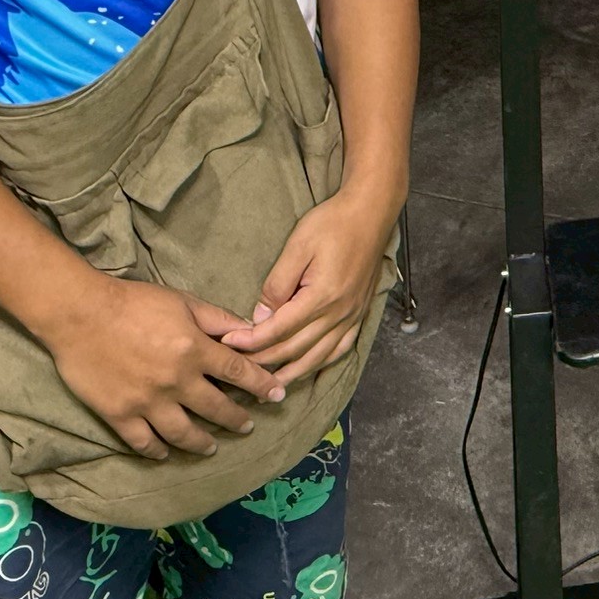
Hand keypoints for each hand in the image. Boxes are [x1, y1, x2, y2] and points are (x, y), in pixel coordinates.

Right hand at [38, 275, 286, 459]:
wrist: (80, 313)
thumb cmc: (134, 302)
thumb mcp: (183, 301)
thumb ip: (217, 320)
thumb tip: (249, 332)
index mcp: (195, 350)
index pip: (238, 372)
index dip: (261, 385)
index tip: (276, 395)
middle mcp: (177, 381)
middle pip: (216, 409)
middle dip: (236, 419)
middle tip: (246, 426)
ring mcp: (148, 402)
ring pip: (184, 434)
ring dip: (202, 443)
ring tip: (211, 447)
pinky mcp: (120, 415)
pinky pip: (145, 443)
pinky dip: (158, 451)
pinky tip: (166, 453)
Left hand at [224, 183, 399, 385]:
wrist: (371, 213)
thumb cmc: (332, 223)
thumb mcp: (297, 245)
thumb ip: (277, 284)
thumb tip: (261, 316)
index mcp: (322, 296)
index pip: (278, 330)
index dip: (250, 341)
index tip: (227, 345)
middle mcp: (339, 313)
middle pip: (295, 349)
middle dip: (264, 361)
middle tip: (238, 368)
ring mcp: (352, 316)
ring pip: (318, 357)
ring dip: (291, 373)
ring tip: (269, 386)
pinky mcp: (359, 314)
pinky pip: (340, 349)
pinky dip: (320, 363)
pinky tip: (307, 368)